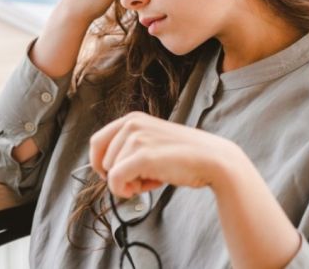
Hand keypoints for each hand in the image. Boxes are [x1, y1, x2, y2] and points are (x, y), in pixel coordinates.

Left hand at [89, 111, 236, 198]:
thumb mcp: (151, 142)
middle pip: (102, 161)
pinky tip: (148, 187)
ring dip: (130, 183)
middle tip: (145, 177)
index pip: (96, 142)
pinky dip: (124, 190)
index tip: (111, 175)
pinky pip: (115, 180)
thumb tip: (104, 170)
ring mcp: (137, 138)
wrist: (212, 160)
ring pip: (110, 172)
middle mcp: (131, 124)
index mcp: (131, 119)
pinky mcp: (143, 155)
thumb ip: (128, 148)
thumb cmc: (182, 156)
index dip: (99, 163)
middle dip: (120, 176)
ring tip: (155, 177)